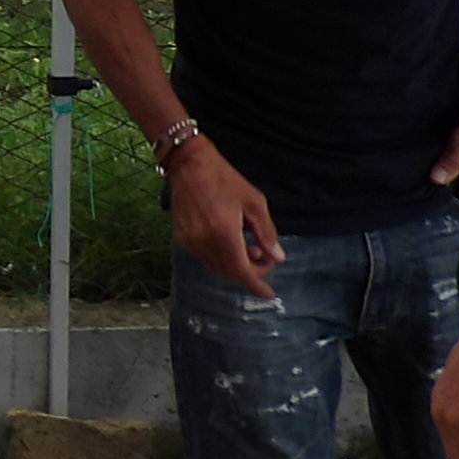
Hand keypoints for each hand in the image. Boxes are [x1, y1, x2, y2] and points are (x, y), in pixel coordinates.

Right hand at [166, 135, 284, 300]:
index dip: (256, 285)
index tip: (269, 293)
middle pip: (229, 272)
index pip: (242, 270)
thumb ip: (266, 232)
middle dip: (249, 271)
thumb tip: (278, 257)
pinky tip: (229, 242)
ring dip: (235, 265)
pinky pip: (204, 258)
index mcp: (224, 232)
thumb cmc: (225, 179)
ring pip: (216, 267)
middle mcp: (204, 241)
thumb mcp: (254, 202)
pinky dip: (220, 258)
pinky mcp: (181, 238)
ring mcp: (190, 241)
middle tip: (263, 256)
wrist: (189, 165)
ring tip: (248, 246)